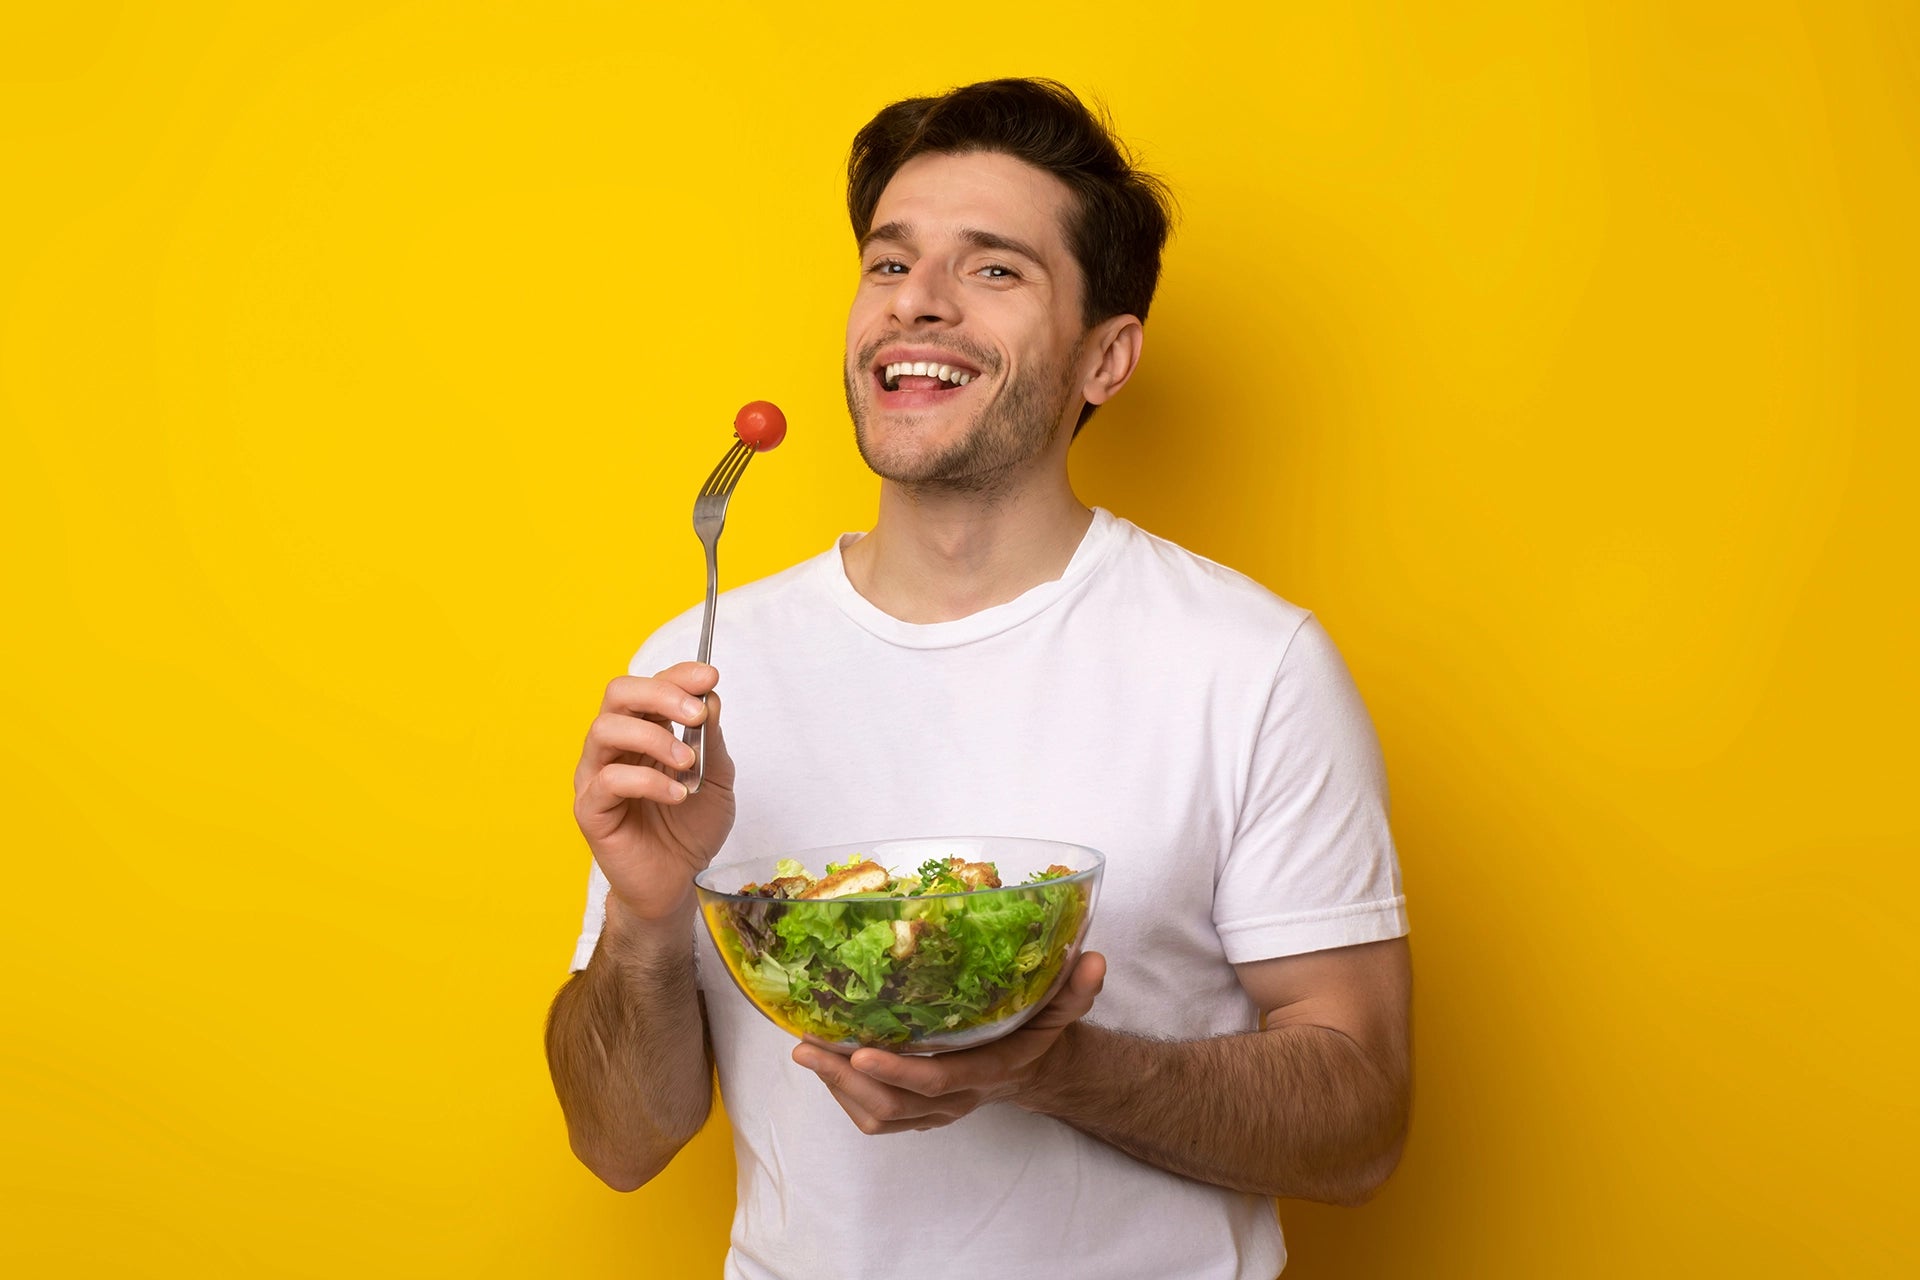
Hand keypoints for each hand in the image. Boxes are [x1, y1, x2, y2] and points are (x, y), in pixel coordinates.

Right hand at [573, 662, 735, 921]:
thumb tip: (710, 698)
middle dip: (660, 694)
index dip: (678, 674)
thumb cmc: (689, 828)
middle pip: (618, 694)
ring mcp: (596, 775)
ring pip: (605, 729)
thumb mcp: (717, 780)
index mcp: (642, 730)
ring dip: (654, 738)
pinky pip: (608, 780)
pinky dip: (648, 781)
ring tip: (688, 765)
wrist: (675, 882)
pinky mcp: (589, 809)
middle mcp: (613, 746)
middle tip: (695, 715)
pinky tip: (676, 795)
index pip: (649, 686)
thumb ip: (711, 741)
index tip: (710, 677)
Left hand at [791, 951, 1106, 1133]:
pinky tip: (826, 1063)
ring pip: (876, 1117)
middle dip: (843, 1080)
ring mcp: (933, 1110)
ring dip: (837, 1090)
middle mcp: (955, 1098)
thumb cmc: (1040, 1031)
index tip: (857, 1049)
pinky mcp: (917, 1111)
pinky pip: (874, 1118)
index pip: (936, 1080)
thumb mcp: (1063, 1006)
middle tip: (805, 1047)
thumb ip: (1077, 988)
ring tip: (807, 1051)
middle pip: (891, 1106)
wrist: (1036, 1070)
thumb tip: (1093, 959)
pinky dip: (844, 1096)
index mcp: (985, 1072)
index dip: (896, 1070)